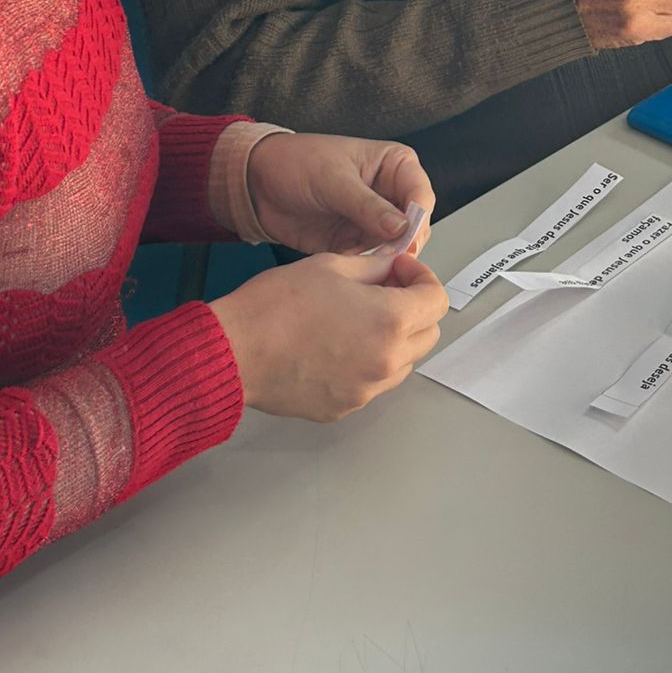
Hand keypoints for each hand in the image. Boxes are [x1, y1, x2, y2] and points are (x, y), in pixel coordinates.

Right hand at [210, 251, 447, 419]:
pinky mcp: (344, 407)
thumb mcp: (332, 265)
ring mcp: (366, 389)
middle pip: (428, 334)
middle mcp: (386, 361)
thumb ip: (374, 266)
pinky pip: (372, 383)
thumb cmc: (277, 305)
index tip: (399, 270)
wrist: (235, 351)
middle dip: (413, 308)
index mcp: (390, 321)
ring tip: (357, 318)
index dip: (421, 278)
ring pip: (403, 362)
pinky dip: (367, 363)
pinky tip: (337, 344)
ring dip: (394, 338)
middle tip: (383, 290)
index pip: (437, 300)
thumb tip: (392, 268)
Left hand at [245, 133, 433, 255]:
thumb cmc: (297, 163)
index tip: (406, 239)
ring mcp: (374, 221)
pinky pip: (371, 261)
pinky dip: (364, 269)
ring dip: (383, 260)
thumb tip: (401, 227)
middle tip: (386, 258)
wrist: (259, 184)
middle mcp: (390, 194)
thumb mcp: (334, 179)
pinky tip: (351, 270)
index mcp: (395, 166)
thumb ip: (368, 205)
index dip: (417, 219)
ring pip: (396, 249)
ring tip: (365, 265)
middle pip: (414, 227)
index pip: (421, 195)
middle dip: (402, 245)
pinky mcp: (356, 242)